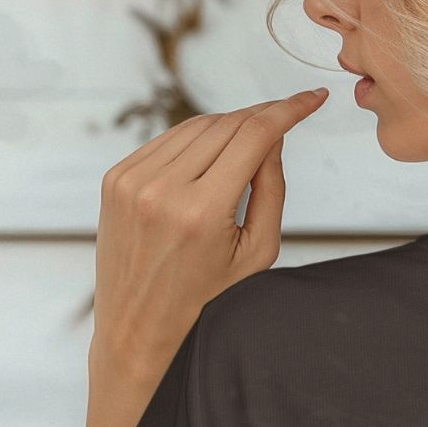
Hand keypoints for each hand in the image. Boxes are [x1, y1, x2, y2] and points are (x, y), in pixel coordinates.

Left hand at [90, 88, 328, 381]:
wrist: (138, 328)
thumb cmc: (205, 299)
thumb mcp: (256, 254)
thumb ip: (271, 190)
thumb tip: (275, 137)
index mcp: (201, 212)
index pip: (254, 136)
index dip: (289, 110)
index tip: (312, 98)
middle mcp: (161, 190)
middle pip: (226, 125)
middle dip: (261, 117)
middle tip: (286, 120)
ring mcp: (132, 180)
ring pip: (195, 126)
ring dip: (229, 127)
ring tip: (249, 147)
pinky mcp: (115, 178)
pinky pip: (166, 141)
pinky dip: (194, 141)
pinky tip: (211, 159)